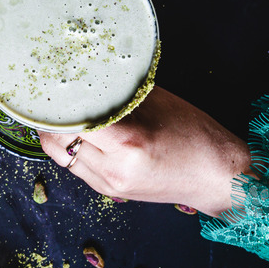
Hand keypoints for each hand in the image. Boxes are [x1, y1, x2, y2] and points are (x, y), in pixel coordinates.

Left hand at [39, 87, 252, 216]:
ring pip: (59, 156)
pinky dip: (71, 147)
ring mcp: (109, 185)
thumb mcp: (157, 102)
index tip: (49, 86)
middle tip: (50, 96)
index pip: (70, 120)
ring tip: (60, 113)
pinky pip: (74, 167)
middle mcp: (113, 168)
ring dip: (56, 134)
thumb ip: (117, 93)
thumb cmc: (196, 135)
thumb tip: (87, 76)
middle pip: (57, 140)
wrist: (219, 179)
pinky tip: (78, 131)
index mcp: (127, 142)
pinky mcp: (109, 192)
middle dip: (50, 117)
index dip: (55, 103)